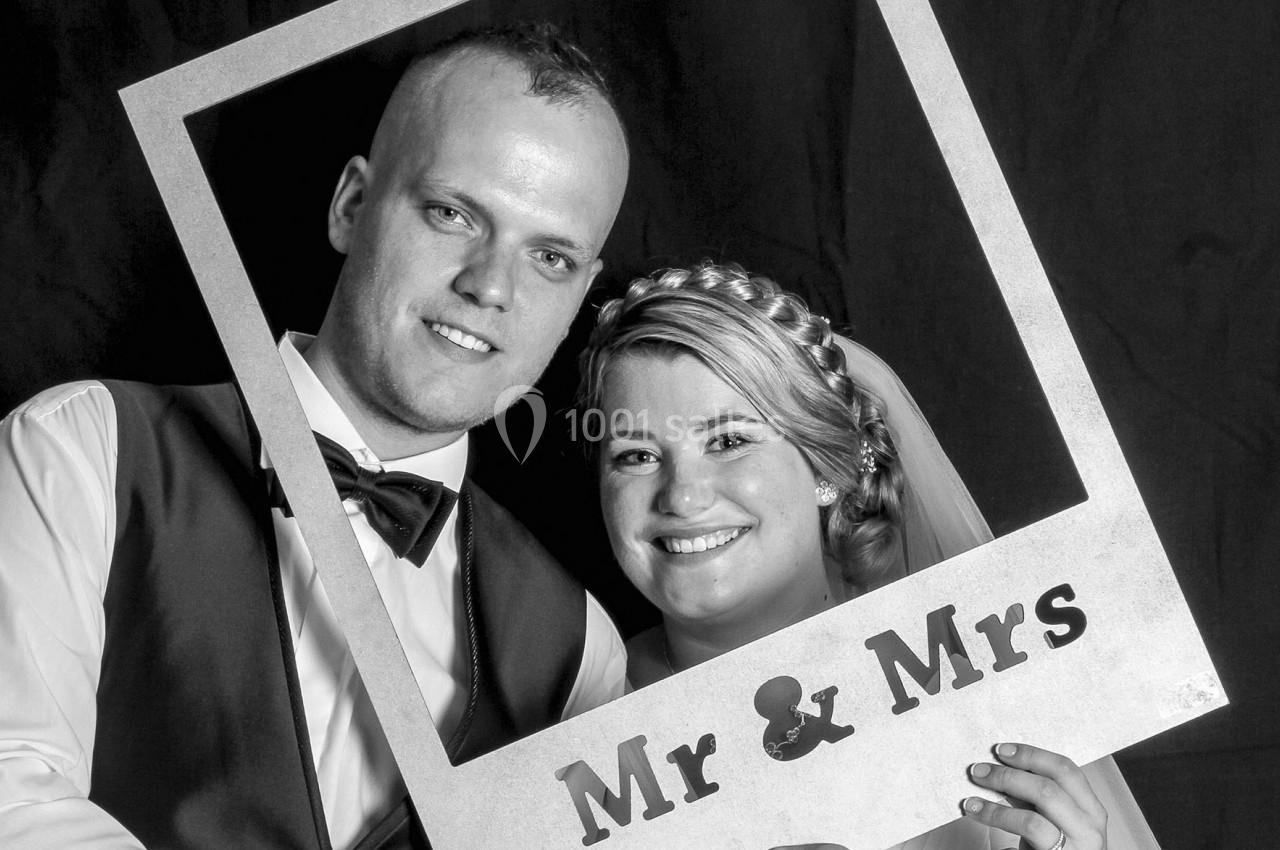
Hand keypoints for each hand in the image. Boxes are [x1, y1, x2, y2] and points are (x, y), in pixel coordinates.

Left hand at [962, 743, 1106, 849]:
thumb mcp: (1051, 820)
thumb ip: (1034, 797)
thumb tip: (1002, 769)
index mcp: (1090, 809)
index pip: (1066, 770)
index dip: (1032, 755)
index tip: (1003, 750)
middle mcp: (1089, 826)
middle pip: (1049, 785)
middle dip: (1009, 774)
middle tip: (980, 770)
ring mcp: (1077, 845)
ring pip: (1037, 807)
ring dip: (999, 794)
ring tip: (974, 795)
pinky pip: (1027, 828)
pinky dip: (996, 815)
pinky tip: (977, 811)